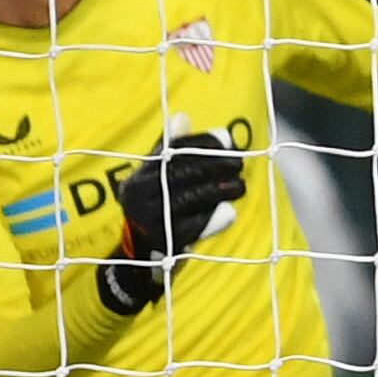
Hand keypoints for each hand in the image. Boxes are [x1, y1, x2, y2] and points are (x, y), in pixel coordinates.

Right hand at [92, 132, 246, 314]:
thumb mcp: (159, 181)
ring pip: (188, 198)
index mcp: (138, 177)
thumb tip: (183, 116)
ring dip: (219, 190)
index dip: (202, 143)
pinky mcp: (161, 241)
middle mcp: (136, 195)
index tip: (228, 140)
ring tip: (240, 186)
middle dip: (214, 165)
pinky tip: (230, 212)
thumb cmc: (160, 211)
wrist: (142, 260)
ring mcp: (147, 219)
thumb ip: (172, 153)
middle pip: (181, 172)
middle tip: (239, 164)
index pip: (172, 150)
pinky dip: (213, 218)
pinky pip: (192, 226)